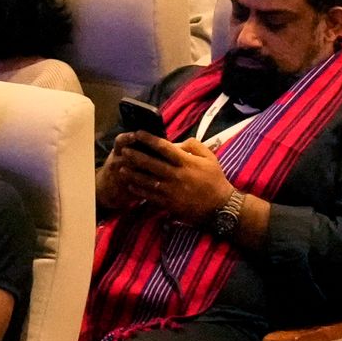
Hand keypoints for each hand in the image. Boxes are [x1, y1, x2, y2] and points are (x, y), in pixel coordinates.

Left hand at [101, 132, 231, 223]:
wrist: (220, 207)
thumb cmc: (215, 180)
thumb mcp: (210, 157)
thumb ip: (194, 146)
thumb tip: (177, 142)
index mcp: (186, 162)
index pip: (164, 147)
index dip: (149, 139)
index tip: (138, 133)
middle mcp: (176, 175)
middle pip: (151, 163)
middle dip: (136, 156)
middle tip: (124, 150)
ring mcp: (171, 190)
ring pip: (147, 180)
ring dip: (133, 174)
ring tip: (121, 168)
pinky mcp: (169, 204)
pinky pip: (150, 196)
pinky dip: (139, 190)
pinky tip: (130, 185)